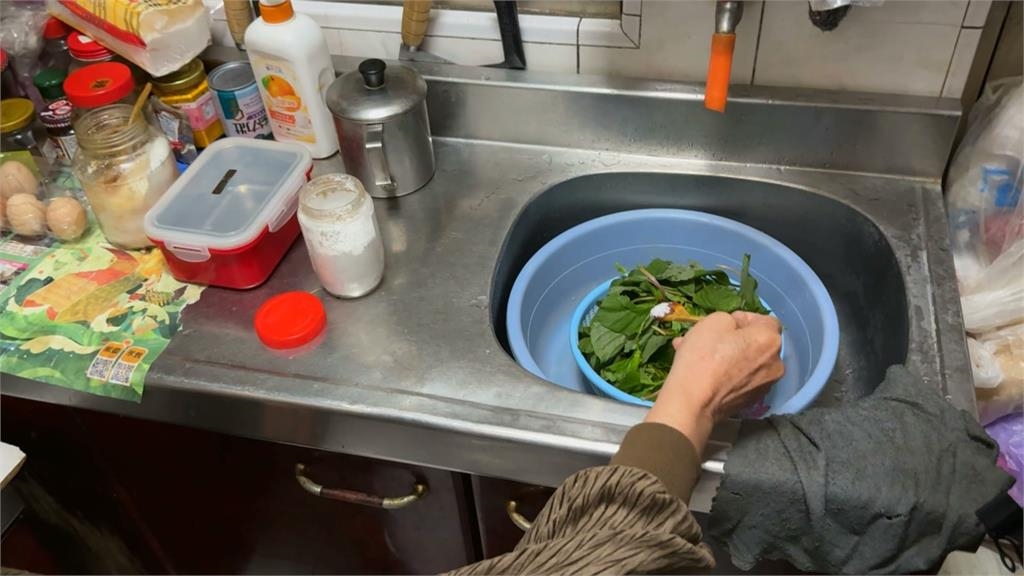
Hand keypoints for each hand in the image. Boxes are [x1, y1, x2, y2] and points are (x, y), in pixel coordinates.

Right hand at [645, 311, 783, 453]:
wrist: (693, 402)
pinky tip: (706, 373)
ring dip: (729, 356)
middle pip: (757, 343)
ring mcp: (766, 385)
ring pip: (747, 362)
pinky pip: (742, 379)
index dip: (745, 318)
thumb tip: (734, 330)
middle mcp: (776, 363)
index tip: (725, 323)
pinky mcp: (752, 400)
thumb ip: (730, 319)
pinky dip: (728, 373)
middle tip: (711, 340)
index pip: (765, 320)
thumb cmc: (704, 356)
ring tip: (701, 356)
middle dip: (736, 339)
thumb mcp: (713, 321)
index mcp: (770, 340)